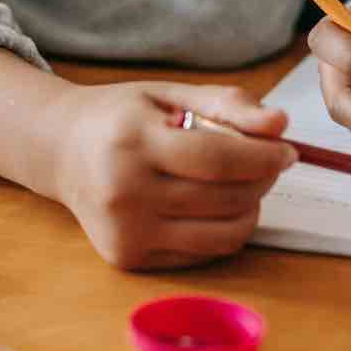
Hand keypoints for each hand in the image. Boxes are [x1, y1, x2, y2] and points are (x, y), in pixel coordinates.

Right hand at [47, 82, 296, 269]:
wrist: (62, 150)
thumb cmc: (123, 117)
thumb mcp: (171, 93)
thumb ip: (228, 105)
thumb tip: (280, 125)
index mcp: (132, 141)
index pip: (216, 159)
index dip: (263, 157)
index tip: (288, 150)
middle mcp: (123, 192)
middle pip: (224, 198)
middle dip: (263, 179)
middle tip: (269, 161)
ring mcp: (124, 231)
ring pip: (222, 233)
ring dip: (251, 208)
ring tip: (245, 183)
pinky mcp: (128, 257)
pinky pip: (203, 252)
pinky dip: (224, 229)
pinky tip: (215, 204)